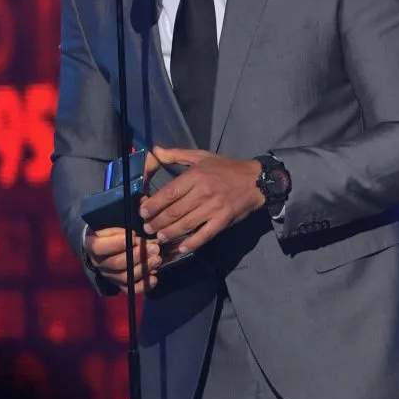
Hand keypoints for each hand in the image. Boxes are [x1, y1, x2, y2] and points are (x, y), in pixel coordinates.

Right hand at [83, 151, 163, 293]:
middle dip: (135, 256)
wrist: (109, 234)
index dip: (117, 242)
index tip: (135, 236)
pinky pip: (129, 288)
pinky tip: (155, 278)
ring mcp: (108, 270)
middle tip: (154, 248)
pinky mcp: (119, 281)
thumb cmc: (119, 213)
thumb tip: (155, 156)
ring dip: (141, 268)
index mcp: (93, 236)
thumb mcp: (126, 195)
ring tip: (158, 258)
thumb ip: (139, 178)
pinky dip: (142, 285)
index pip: (99, 243)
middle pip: (113, 263)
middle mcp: (97, 257)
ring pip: (122, 276)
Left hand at [139, 147, 264, 254]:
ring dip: (170, 233)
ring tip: (159, 238)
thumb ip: (177, 154)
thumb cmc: (227, 168)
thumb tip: (155, 150)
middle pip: (175, 211)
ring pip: (186, 224)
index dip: (154, 204)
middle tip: (147, 229)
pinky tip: (181, 248)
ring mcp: (214, 208)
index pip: (169, 193)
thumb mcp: (202, 156)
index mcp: (196, 176)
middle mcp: (203, 192)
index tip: (142, 212)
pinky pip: (205, 234)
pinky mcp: (223, 220)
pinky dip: (192, 243)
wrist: (256, 180)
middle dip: (158, 222)